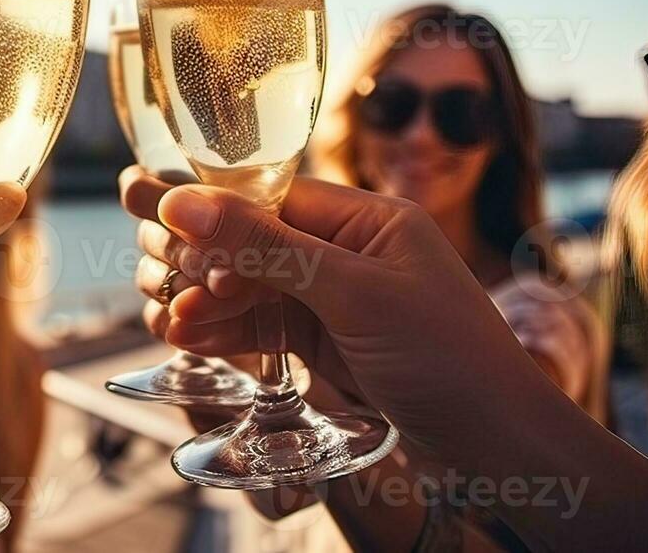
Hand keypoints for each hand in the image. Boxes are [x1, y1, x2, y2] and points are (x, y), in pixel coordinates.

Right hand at [140, 172, 536, 458]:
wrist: (502, 450)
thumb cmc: (450, 359)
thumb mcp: (354, 295)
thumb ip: (267, 248)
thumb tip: (185, 203)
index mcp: (370, 220)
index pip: (273, 198)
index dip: (210, 210)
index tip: (151, 214)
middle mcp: (351, 253)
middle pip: (255, 240)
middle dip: (198, 255)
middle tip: (145, 269)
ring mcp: (340, 302)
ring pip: (253, 288)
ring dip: (204, 301)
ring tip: (161, 314)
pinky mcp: (332, 346)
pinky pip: (265, 329)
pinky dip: (226, 334)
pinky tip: (185, 336)